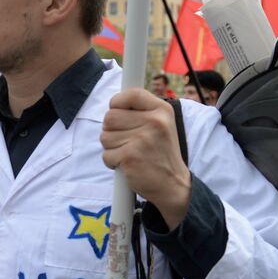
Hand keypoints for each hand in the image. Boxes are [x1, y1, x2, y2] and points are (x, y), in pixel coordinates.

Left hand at [100, 88, 190, 227]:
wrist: (173, 185)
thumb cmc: (160, 153)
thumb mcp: (161, 125)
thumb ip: (140, 112)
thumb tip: (113, 103)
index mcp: (162, 110)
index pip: (130, 94)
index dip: (117, 103)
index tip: (119, 114)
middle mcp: (154, 122)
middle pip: (110, 116)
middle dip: (111, 130)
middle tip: (126, 141)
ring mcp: (142, 139)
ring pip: (105, 136)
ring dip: (112, 147)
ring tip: (130, 153)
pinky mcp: (130, 156)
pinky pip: (106, 154)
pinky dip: (112, 162)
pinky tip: (128, 164)